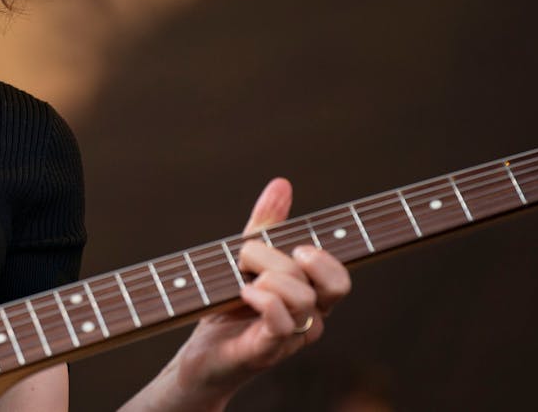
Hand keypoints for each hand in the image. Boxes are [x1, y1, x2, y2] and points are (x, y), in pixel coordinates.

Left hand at [169, 178, 351, 406]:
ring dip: (267, 277)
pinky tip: (244, 292)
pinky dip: (264, 300)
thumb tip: (282, 184)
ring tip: (241, 280)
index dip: (326, 259)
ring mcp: (291, 339)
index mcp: (310, 298)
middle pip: (325, 284)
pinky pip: (282, 323)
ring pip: (302, 298)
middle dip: (284, 258)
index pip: (340, 278)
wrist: (197, 353)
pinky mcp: (266, 351)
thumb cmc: (226, 304)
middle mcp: (309, 320)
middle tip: (249, 258)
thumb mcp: (244, 257)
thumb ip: (266, 224)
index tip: (297, 246)